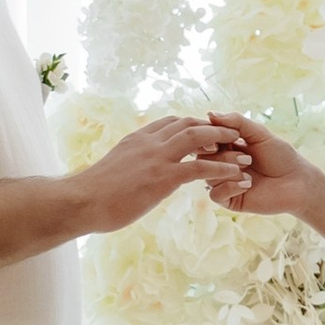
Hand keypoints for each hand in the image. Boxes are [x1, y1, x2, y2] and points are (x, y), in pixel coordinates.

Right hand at [71, 117, 250, 232]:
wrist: (80, 201)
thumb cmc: (91, 194)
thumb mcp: (113, 172)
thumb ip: (129, 167)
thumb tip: (134, 175)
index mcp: (136, 139)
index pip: (168, 122)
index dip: (190, 125)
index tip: (205, 131)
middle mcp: (148, 142)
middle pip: (187, 124)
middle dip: (212, 127)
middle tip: (232, 136)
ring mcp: (156, 158)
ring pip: (197, 138)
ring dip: (222, 142)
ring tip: (243, 150)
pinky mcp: (163, 177)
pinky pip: (199, 168)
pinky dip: (221, 169)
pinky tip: (236, 174)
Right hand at [205, 116, 321, 221]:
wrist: (298, 182)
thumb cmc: (281, 156)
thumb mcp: (259, 134)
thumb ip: (236, 122)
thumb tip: (209, 113)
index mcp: (227, 146)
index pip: (206, 139)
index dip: (213, 137)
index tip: (233, 138)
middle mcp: (222, 163)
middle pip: (203, 157)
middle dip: (225, 155)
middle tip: (248, 158)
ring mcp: (225, 182)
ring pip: (208, 175)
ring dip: (229, 170)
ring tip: (250, 171)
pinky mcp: (230, 201)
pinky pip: (214, 194)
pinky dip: (230, 186)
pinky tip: (248, 184)